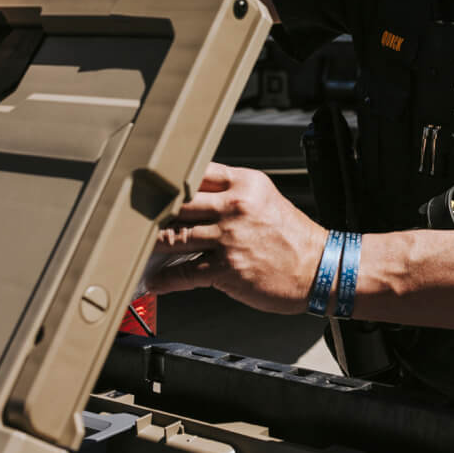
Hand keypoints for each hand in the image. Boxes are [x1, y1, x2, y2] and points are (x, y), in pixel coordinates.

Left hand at [148, 163, 327, 313]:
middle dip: (154, 210)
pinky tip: (154, 280)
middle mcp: (235, 206)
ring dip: (152, 244)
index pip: (196, 172)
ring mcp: (229, 238)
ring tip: (137, 247)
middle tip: (133, 215)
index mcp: (244, 183)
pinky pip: (184, 272)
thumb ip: (231, 192)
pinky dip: (164, 279)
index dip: (170, 179)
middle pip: (178, 202)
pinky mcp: (227, 268)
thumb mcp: (264, 198)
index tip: (150, 184)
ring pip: (175, 236)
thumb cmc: (292, 236)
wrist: (320, 268)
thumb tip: (193, 195)